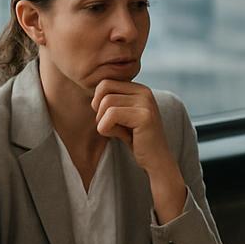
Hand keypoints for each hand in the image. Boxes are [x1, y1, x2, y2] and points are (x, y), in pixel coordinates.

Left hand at [90, 80, 184, 222]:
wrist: (156, 160)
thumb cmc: (135, 139)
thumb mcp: (122, 114)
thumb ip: (112, 100)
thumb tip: (88, 87)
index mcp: (139, 88)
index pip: (105, 82)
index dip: (98, 101)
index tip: (108, 118)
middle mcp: (145, 91)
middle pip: (104, 89)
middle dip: (99, 110)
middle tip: (110, 125)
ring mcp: (146, 103)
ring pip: (106, 102)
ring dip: (104, 121)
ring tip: (118, 132)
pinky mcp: (144, 116)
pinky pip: (111, 115)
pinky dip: (107, 129)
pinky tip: (121, 137)